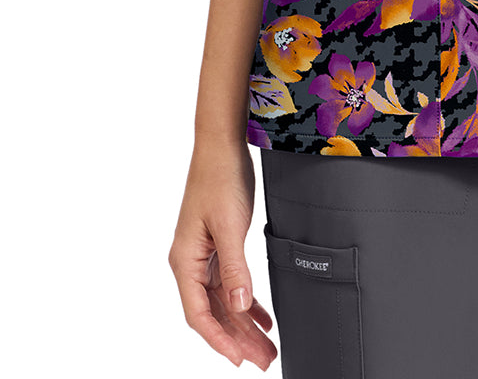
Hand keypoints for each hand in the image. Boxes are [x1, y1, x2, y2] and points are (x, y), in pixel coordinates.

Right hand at [168, 139, 276, 369]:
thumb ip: (235, 269)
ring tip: (266, 347)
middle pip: (214, 312)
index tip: (238, 360)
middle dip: (238, 339)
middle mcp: (191, 263)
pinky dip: (246, 301)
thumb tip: (238, 307)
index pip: (199, 314)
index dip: (219, 340)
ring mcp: (204, 256)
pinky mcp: (218, 246)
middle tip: (263, 360)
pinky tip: (262, 316)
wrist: (222, 146)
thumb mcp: (230, 226)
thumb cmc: (219, 178)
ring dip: (244, 324)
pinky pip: (230, 284)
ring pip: (224, 301)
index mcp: (185, 261)